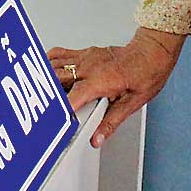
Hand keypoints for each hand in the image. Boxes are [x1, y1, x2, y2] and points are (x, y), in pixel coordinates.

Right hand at [48, 28, 185, 146]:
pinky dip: (49, 62)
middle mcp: (89, 67)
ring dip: (44, 78)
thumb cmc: (146, 73)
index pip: (72, 97)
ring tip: (37, 92)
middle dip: (45, 94)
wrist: (152, 52)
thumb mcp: (132, 103)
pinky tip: (47, 71)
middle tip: (40, 108)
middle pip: (56, 79)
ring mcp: (85, 58)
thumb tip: (97, 138)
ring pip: (54, 64)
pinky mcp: (85, 52)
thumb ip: (111, 122)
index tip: (52, 121)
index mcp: (100, 81)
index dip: (60, 111)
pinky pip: (60, 54)